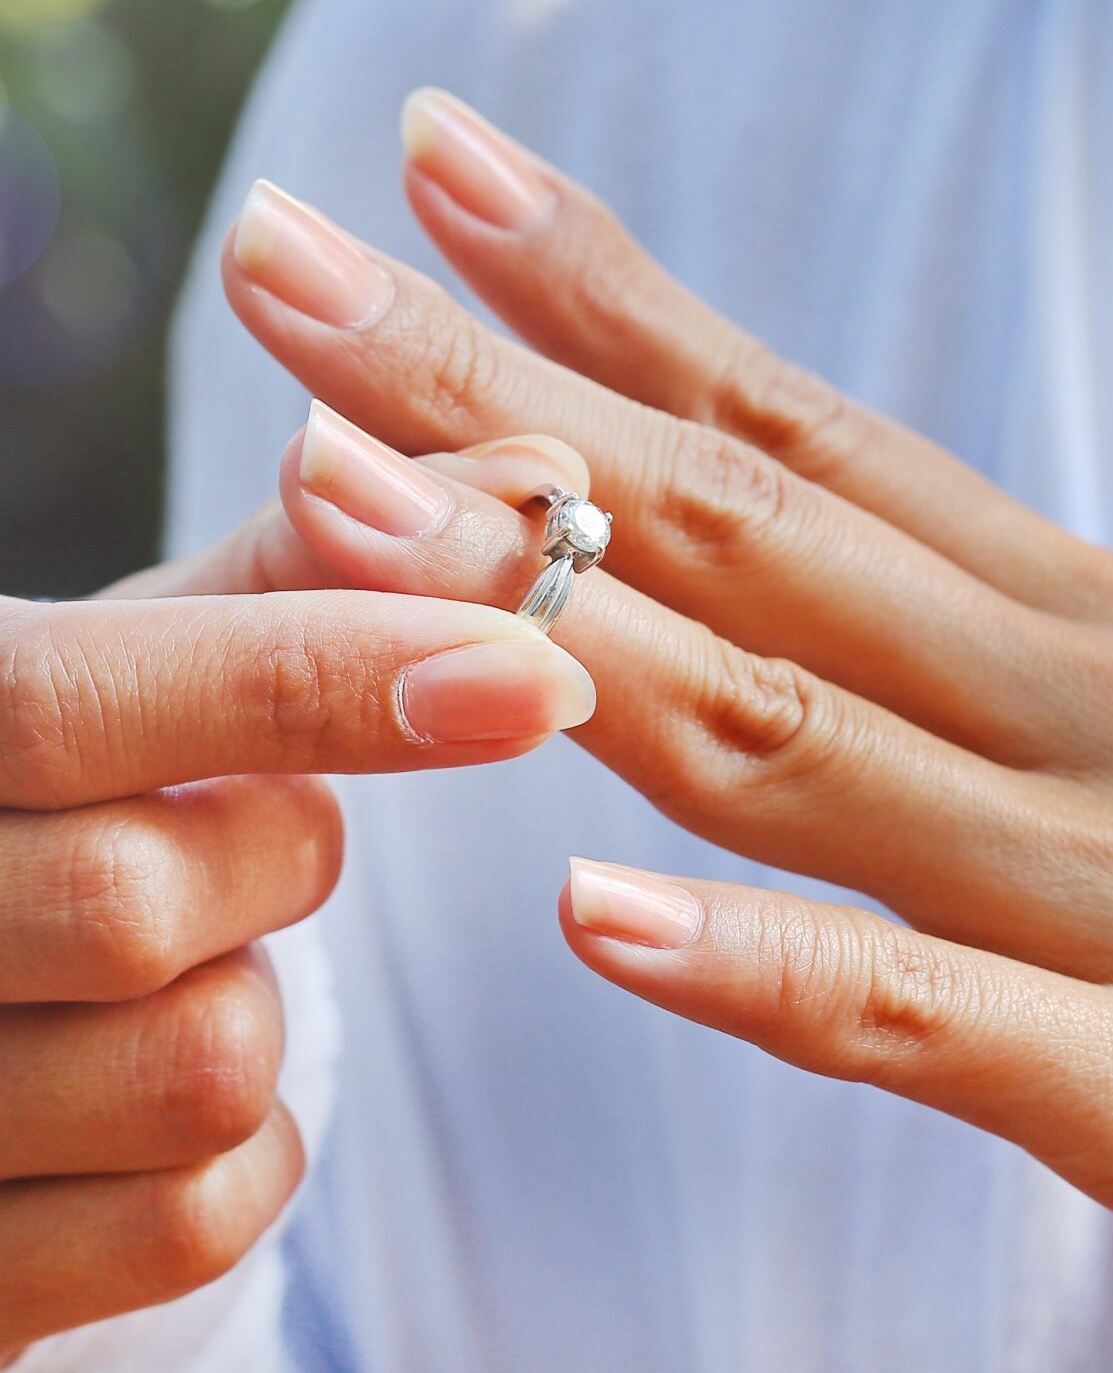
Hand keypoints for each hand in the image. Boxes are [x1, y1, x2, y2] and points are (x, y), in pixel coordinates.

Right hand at [0, 515, 591, 1353]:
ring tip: (184, 952)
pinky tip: (170, 1078)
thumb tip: (548, 482)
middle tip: (253, 822)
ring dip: (254, 998)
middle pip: (147, 903)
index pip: (77, 699)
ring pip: (196, 1070)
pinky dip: (246, 1138)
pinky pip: (196, 1214)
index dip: (319, 678)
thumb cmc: (69, 786)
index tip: (530, 672)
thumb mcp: (146, 657)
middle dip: (273, 854)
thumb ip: (329, 570)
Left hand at [222, 89, 1112, 1207]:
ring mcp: (1091, 884)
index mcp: (1038, 617)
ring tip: (332, 499)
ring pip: (780, 738)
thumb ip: (939, 617)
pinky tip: (583, 913)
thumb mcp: (1086, 689)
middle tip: (284, 264)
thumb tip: (749, 514)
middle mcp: (1053, 708)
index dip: (595, 297)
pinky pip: (916, 1022)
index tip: (430, 164)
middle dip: (493, 395)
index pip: (782, 429)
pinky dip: (759, 966)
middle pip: (727, 533)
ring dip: (549, 617)